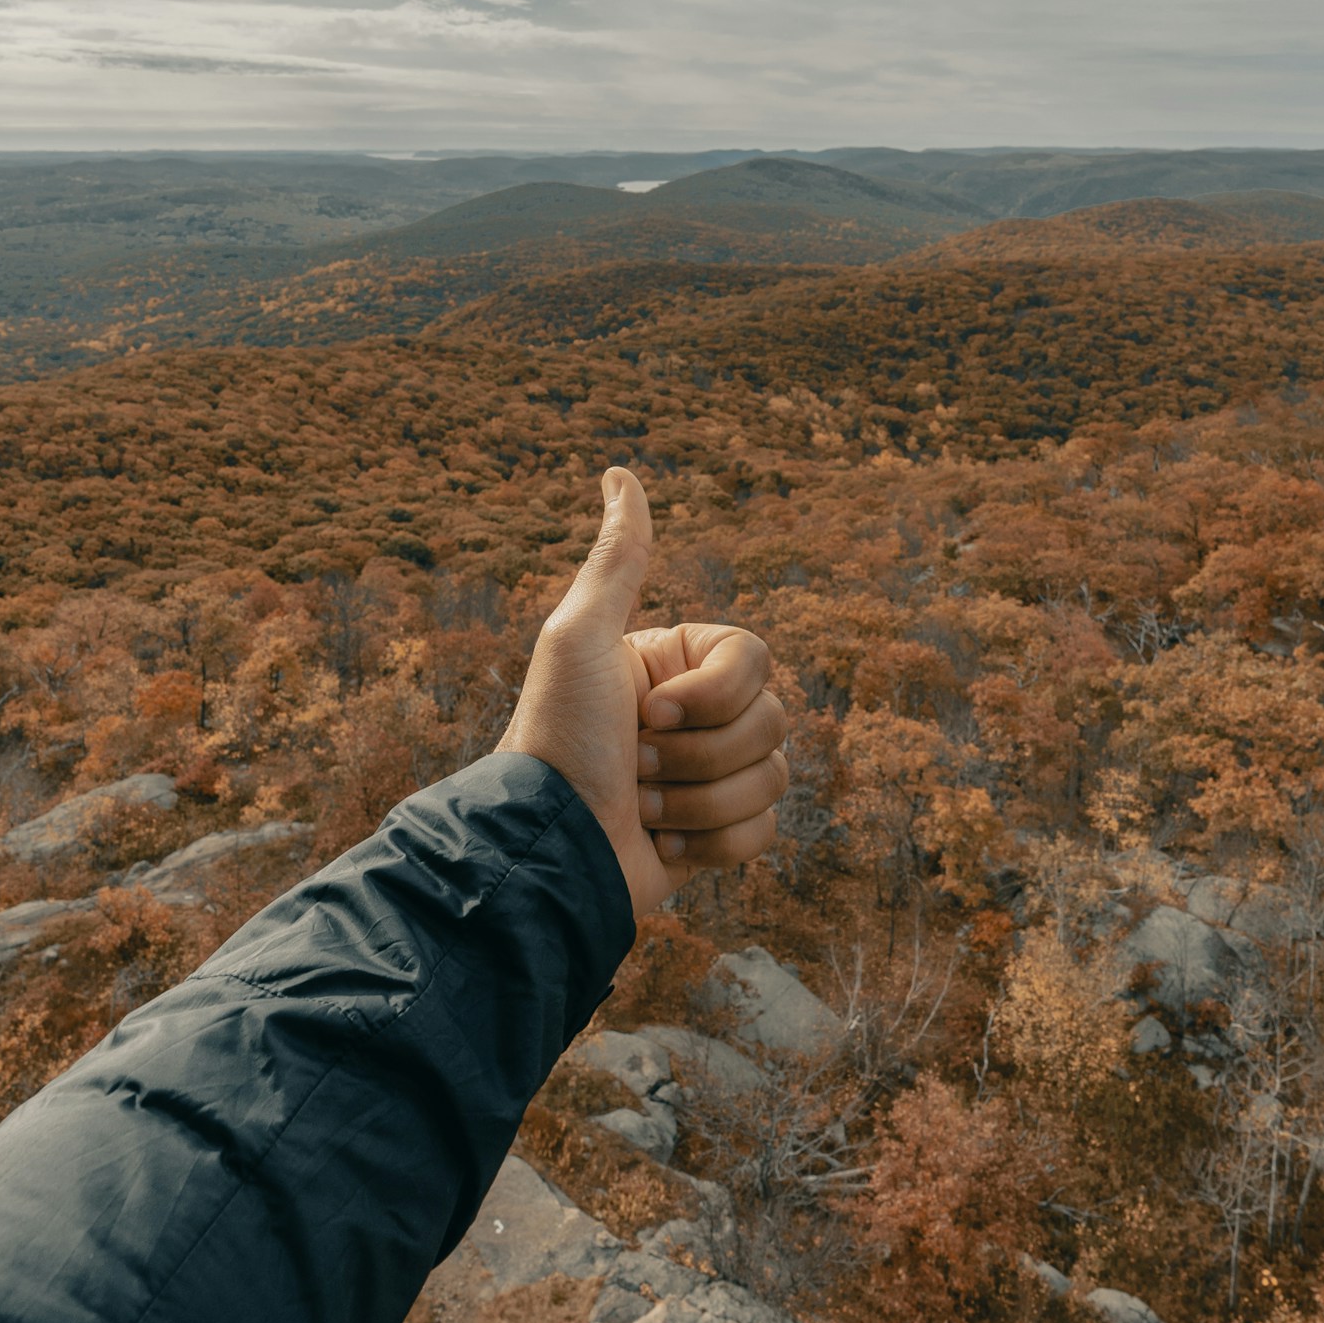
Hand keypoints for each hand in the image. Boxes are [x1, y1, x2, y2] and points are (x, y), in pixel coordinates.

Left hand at [497, 469, 785, 917]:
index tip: (647, 711)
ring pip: (773, 775)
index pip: (756, 660)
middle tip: (634, 764)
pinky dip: (713, 843)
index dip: (713, 694)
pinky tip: (663, 842)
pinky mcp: (716, 835)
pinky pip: (766, 829)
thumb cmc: (560, 739)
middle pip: (772, 719)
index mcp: (674, 664)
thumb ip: (616, 561)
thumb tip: (620, 473)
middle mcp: (696, 715)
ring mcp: (709, 776)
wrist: (550, 849)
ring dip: (699, 799)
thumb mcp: (578, 637)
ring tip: (641, 806)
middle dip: (699, 753)